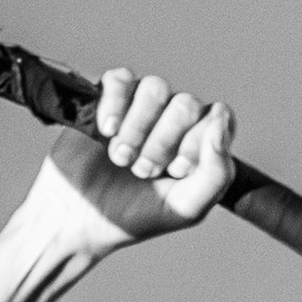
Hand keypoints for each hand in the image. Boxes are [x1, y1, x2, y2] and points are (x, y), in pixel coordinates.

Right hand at [37, 70, 235, 254]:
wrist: (80, 221)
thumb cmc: (136, 215)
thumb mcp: (188, 207)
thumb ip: (217, 171)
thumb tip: (221, 122)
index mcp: (198, 141)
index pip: (219, 118)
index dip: (197, 144)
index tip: (175, 171)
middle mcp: (173, 118)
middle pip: (187, 104)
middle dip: (163, 143)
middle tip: (142, 171)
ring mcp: (140, 105)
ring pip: (155, 88)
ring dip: (137, 129)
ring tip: (120, 159)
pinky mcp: (107, 96)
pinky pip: (120, 80)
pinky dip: (114, 107)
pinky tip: (105, 133)